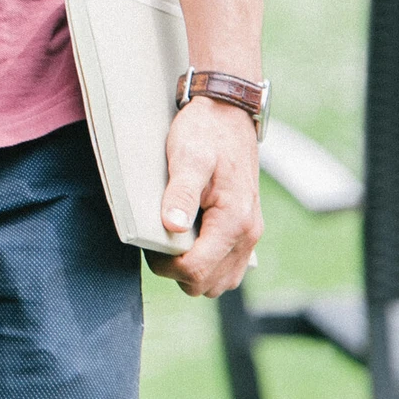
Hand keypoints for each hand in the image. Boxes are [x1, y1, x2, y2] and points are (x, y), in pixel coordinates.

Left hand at [147, 96, 263, 295]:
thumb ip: (180, 192)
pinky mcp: (246, 228)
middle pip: (209, 285)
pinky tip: (189, 240)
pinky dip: (208, 264)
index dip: (166, 266)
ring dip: (195, 272)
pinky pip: (229, 266)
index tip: (149, 245)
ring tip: (172, 243)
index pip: (197, 271)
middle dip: (179, 273)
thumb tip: (171, 227)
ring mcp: (250, 233)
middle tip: (158, 244)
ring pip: (222, 281)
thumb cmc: (205, 132)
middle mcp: (248, 233)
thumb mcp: (187, 156)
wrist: (228, 112)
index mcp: (234, 220)